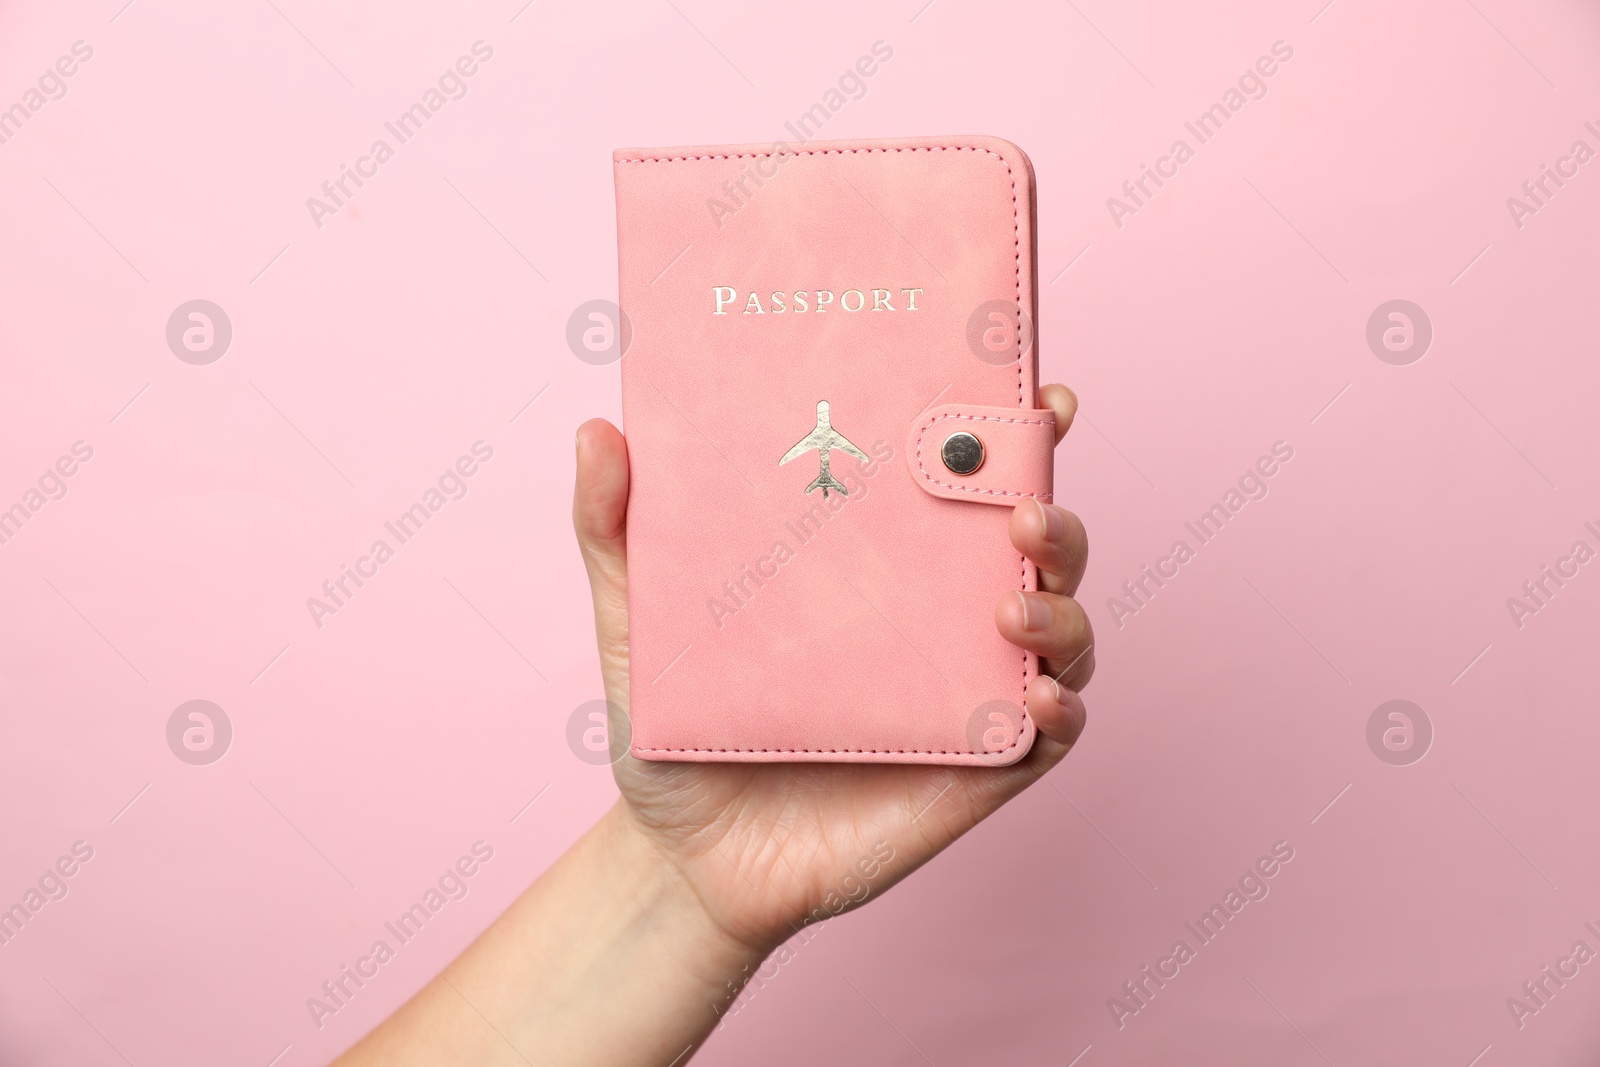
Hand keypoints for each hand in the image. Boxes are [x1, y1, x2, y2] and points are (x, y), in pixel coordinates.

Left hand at [573, 384, 1092, 956]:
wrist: (681, 855)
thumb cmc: (674, 729)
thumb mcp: (636, 624)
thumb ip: (615, 532)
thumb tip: (596, 430)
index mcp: (878, 561)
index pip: (962, 482)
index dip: (1015, 433)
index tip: (1036, 394)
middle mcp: (936, 614)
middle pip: (1033, 545)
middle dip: (1052, 511)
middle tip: (1018, 502)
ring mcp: (964, 692)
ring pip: (1059, 630)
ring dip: (1061, 606)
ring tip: (1010, 603)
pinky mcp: (976, 770)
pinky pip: (1048, 735)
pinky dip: (1062, 709)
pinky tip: (1037, 696)